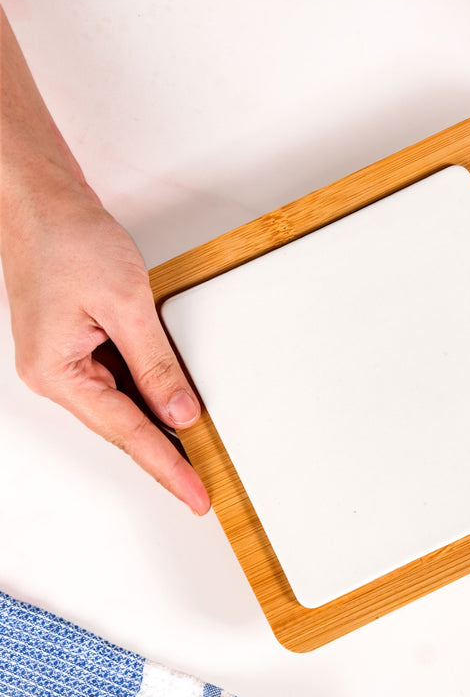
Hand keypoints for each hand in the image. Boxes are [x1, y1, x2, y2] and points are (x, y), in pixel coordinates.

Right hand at [1, 7, 208, 513]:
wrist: (40, 202)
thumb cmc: (68, 240)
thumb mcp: (126, 304)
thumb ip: (155, 364)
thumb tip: (180, 411)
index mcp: (60, 373)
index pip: (128, 434)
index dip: (168, 466)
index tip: (197, 495)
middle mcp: (57, 376)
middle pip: (122, 429)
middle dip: (164, 457)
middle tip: (201, 487)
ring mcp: (65, 362)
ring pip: (121, 408)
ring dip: (157, 428)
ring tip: (195, 457)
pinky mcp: (76, 346)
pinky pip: (118, 382)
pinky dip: (147, 395)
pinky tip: (171, 406)